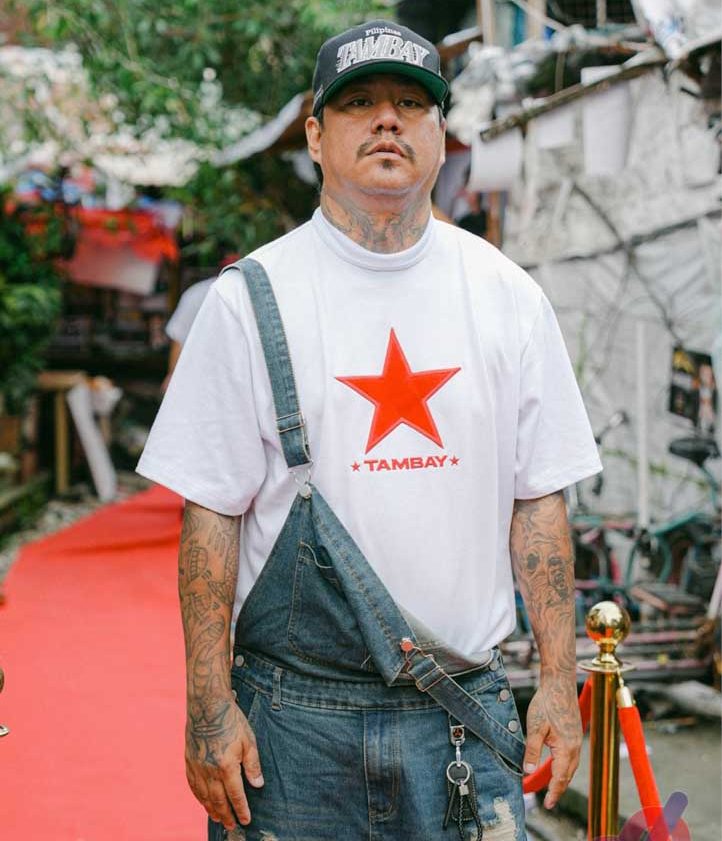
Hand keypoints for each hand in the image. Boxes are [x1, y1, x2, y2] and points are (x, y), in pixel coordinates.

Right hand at [185, 694, 263, 829]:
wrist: (207, 705)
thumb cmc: (231, 720)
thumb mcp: (248, 740)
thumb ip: (253, 765)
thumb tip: (258, 785)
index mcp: (226, 766)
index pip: (235, 795)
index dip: (241, 809)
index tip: (246, 820)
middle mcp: (209, 770)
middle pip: (218, 800)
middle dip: (226, 815)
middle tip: (232, 826)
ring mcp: (197, 767)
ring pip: (204, 796)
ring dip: (212, 810)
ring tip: (219, 819)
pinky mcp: (189, 761)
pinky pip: (193, 786)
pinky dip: (199, 797)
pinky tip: (204, 801)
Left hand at [523, 673, 581, 808]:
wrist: (559, 682)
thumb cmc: (547, 702)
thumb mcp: (535, 727)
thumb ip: (532, 751)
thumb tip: (528, 771)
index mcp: (566, 748)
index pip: (560, 778)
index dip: (554, 793)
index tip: (548, 805)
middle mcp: (575, 746)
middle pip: (568, 775)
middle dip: (559, 789)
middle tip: (550, 801)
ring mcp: (576, 739)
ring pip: (571, 766)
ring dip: (563, 778)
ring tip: (553, 788)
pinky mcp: (574, 732)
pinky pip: (571, 756)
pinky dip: (565, 766)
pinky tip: (558, 765)